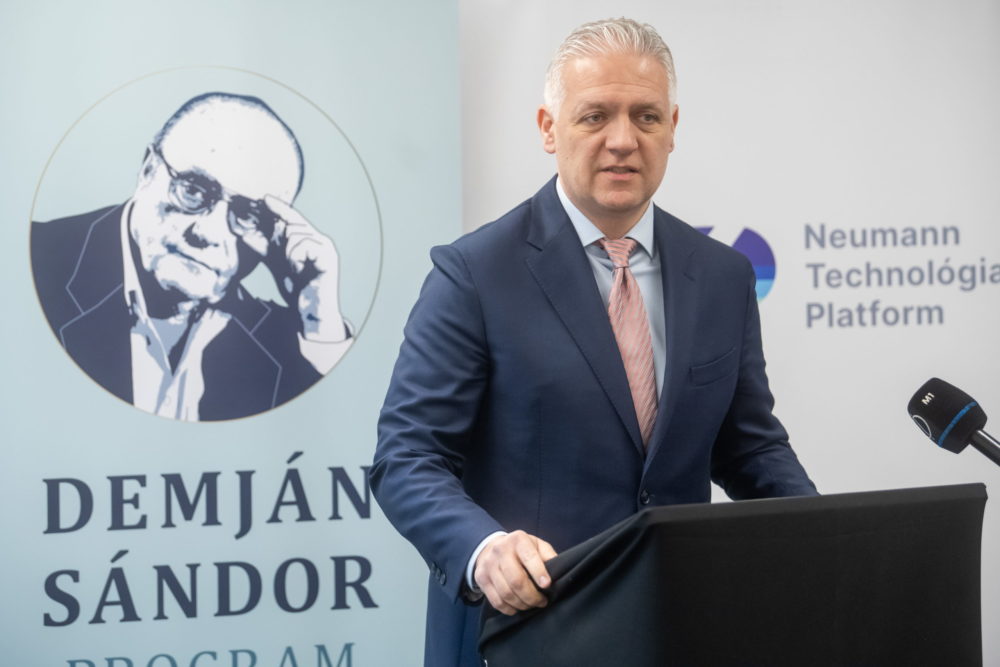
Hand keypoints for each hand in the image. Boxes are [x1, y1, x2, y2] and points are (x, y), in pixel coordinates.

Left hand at [258, 195, 346, 341]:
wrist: (310, 311)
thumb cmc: (297, 289)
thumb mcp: (276, 264)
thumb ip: (265, 249)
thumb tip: (247, 234)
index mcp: (311, 241)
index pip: (294, 219)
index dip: (280, 208)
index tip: (265, 199)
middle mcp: (321, 241)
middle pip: (293, 225)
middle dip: (283, 243)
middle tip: (289, 264)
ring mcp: (327, 248)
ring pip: (296, 235)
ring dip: (289, 254)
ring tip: (297, 270)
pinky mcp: (328, 257)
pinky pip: (303, 245)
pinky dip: (296, 258)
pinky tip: (301, 270)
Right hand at [474, 530, 556, 614]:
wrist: (492, 547)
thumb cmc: (521, 549)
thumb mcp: (536, 545)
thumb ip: (548, 555)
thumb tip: (558, 572)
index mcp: (518, 540)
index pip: (529, 557)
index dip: (539, 573)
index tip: (547, 585)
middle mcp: (500, 550)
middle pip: (516, 580)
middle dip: (532, 596)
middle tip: (542, 602)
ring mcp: (488, 565)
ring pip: (506, 593)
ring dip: (522, 604)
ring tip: (531, 605)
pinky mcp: (481, 578)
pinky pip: (496, 601)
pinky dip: (509, 609)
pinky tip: (517, 607)